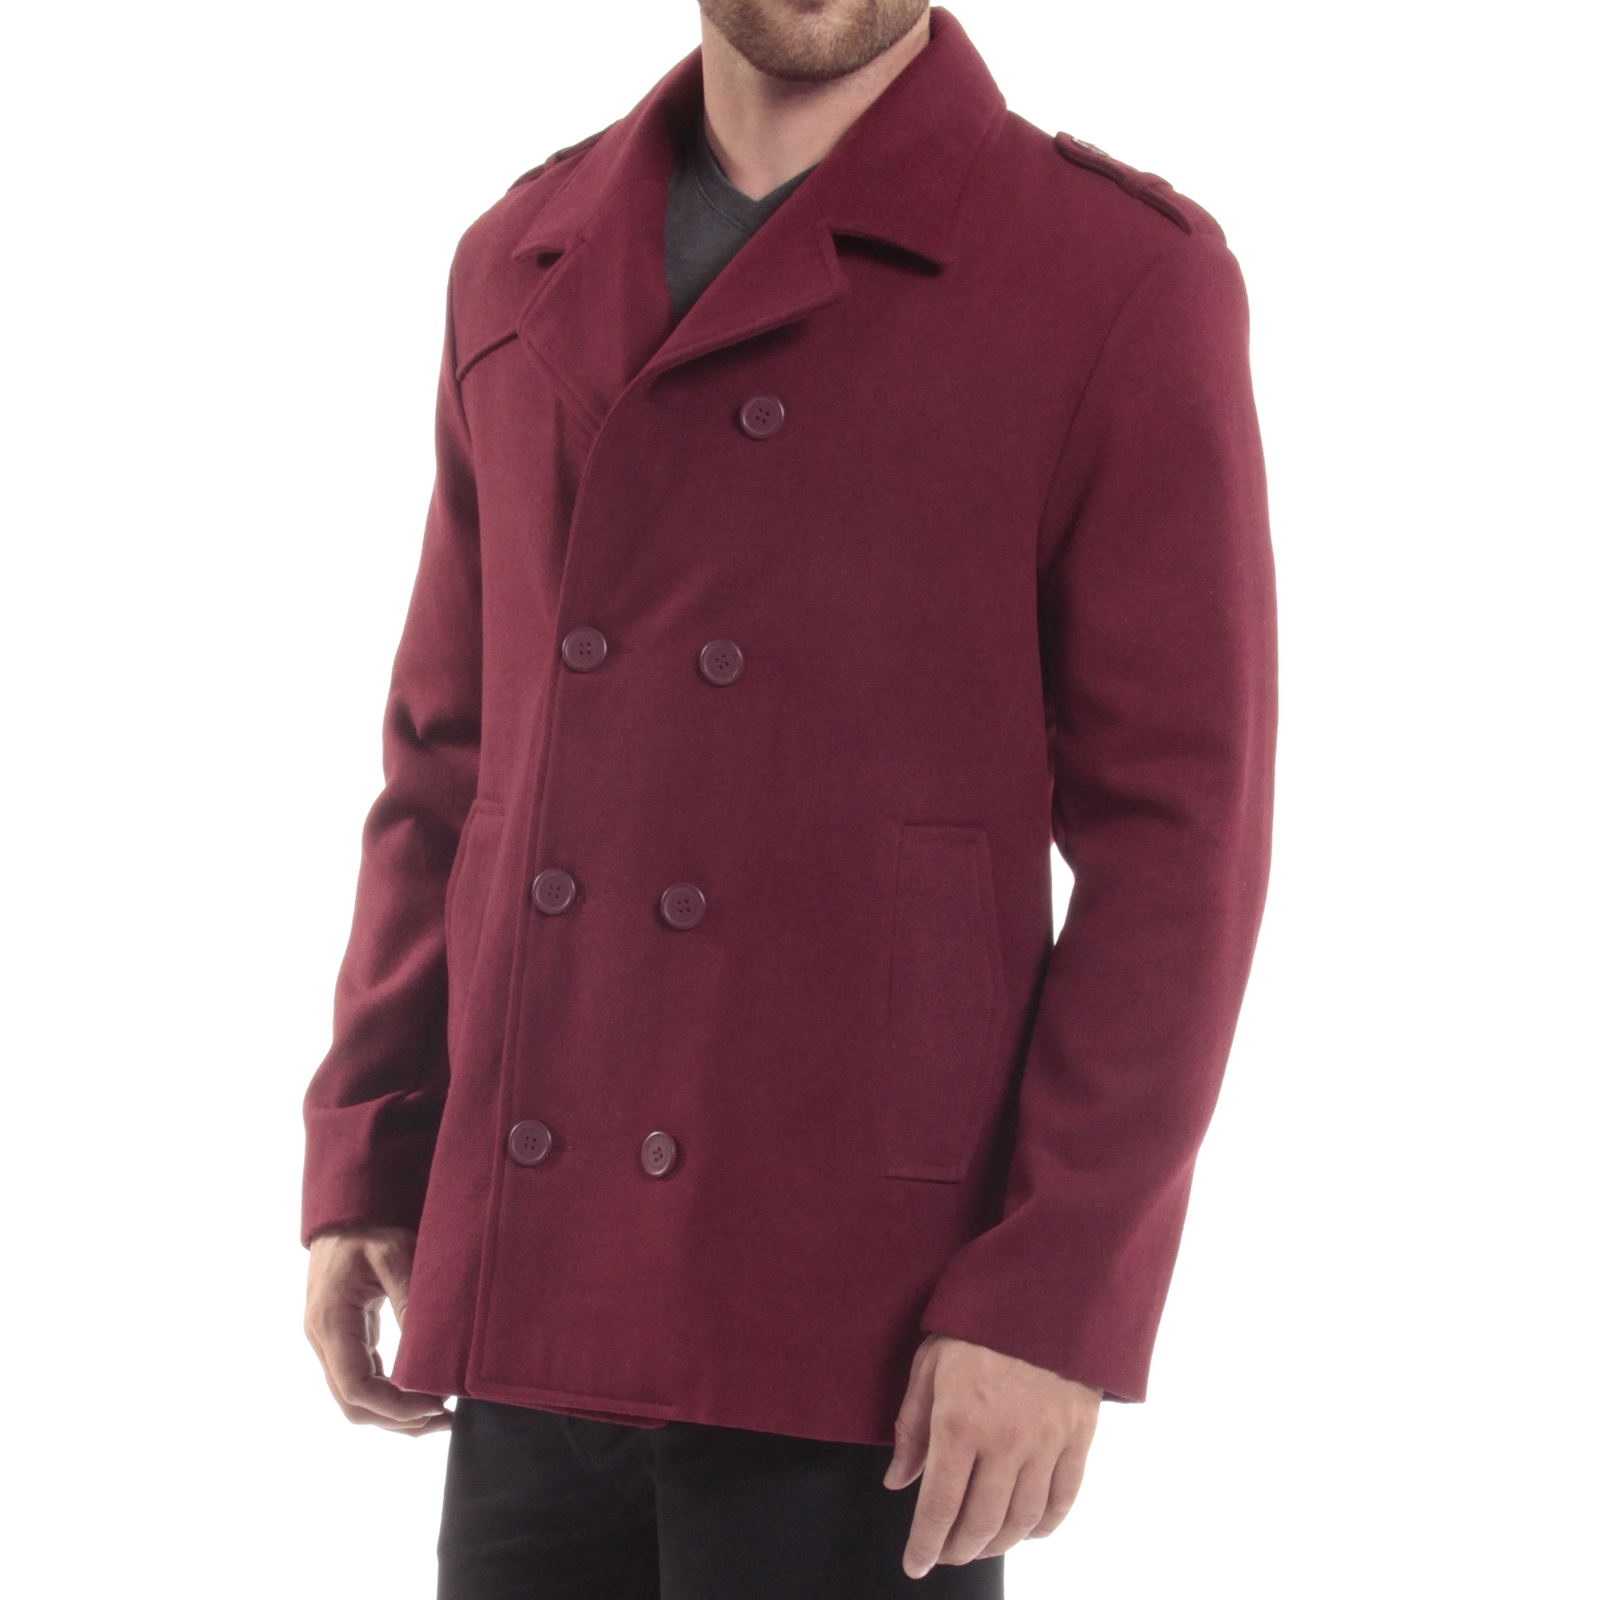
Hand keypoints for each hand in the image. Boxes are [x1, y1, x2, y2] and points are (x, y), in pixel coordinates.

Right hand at [303, 1225, 452, 1433]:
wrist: (345, 1214)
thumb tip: (430, 1353)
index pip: (355, 1387)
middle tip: (444, 1419)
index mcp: (331, 1322)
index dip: (394, 1407)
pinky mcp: (343, 1339)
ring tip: (439, 1415)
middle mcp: (323, 1339)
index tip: (434, 1407)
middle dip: (396, 1420)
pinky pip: (362, 1379)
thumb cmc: (369, 1229)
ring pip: (355, 1398)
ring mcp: (330, 1342)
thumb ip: (409, 1299)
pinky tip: (420, 1394)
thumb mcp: (395, 1255)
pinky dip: (388, 1394)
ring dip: (394, 1413)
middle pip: (352, 1404)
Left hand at [885, 1333, 1100, 1577]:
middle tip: (945, 1553)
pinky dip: (1043, 1526)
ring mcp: (1046, 1443)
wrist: (1045, 1289)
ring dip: (997, 1544)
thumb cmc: (978, 1322)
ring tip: (980, 1544)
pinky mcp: (1078, 1437)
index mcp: (960, 1422)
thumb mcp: (930, 1364)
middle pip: (981, 1523)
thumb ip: (912, 1427)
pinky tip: (1026, 1529)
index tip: (915, 1565)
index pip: (939, 1507)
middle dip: (958, 1549)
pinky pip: (1063, 1500)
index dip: (925, 1545)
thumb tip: (898, 1480)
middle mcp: (1004, 1442)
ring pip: (1022, 1521)